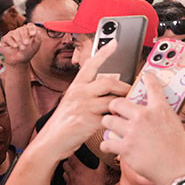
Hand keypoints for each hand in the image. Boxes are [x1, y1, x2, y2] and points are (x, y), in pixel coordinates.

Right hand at [0, 24, 42, 65]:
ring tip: (22, 48)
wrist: (19, 61)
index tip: (33, 34)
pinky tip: (15, 46)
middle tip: (26, 44)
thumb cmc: (27, 53)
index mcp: (28, 32)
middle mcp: (19, 31)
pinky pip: (8, 38)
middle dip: (25, 36)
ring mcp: (12, 34)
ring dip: (19, 41)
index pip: (29, 26)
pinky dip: (12, 42)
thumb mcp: (35, 47)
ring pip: (15, 33)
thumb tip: (38, 31)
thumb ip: (38, 39)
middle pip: (22, 29)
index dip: (31, 29)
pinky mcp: (5, 39)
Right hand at [32, 40, 130, 161]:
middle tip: (133, 92)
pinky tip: (122, 124)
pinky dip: (118, 121)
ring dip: (125, 106)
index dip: (104, 52)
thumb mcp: (71, 103)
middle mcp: (78, 93)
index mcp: (76, 87)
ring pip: (112, 100)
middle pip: (108, 82)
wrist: (50, 142)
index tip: (115, 42)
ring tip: (131, 110)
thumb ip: (87, 96)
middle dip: (124, 87)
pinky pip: (110, 118)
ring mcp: (82, 107)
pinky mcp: (87, 121)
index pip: (91, 64)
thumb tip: (107, 93)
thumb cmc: (63, 125)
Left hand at [63, 156, 107, 184]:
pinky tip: (75, 182)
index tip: (75, 153)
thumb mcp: (102, 172)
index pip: (71, 157)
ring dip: (68, 171)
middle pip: (65, 164)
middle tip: (74, 162)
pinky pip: (67, 183)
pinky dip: (70, 181)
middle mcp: (72, 176)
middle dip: (69, 162)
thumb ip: (101, 162)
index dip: (72, 154)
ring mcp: (70, 184)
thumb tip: (101, 156)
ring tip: (74, 172)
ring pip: (64, 174)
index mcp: (80, 169)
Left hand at [100, 72, 184, 184]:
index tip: (144, 77)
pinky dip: (108, 145)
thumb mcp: (176, 125)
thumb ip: (162, 114)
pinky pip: (106, 142)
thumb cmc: (179, 150)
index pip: (151, 86)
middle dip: (114, 107)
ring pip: (107, 120)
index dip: (147, 79)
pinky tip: (112, 146)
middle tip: (116, 111)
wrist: (178, 171)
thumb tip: (154, 108)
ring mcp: (132, 132)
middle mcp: (144, 117)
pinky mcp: (125, 148)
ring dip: (109, 124)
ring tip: (114, 129)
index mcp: (159, 109)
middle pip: (117, 102)